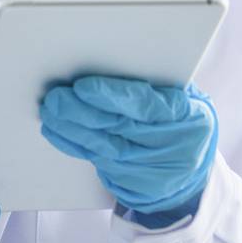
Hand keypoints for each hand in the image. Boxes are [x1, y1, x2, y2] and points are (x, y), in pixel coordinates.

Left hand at [40, 75, 217, 225]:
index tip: (83, 86)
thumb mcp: (186, 97)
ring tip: (49, 111)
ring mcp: (152, 168)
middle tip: (55, 98)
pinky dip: (73, 144)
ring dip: (71, 129)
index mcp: (189, 116)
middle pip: (120, 127)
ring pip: (104, 147)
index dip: (113, 96)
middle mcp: (172, 146)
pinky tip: (55, 130)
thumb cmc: (182, 118)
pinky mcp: (133, 183)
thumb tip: (110, 59)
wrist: (192, 168)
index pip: (147, 105)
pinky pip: (97, 161)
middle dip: (82, 112)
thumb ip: (157, 81)